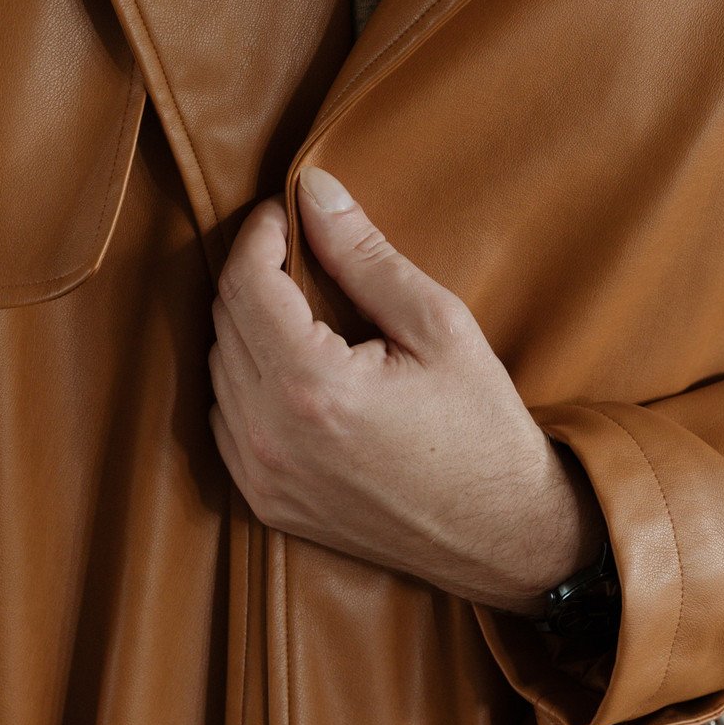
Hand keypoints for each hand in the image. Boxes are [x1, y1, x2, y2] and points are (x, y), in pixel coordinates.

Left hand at [207, 166, 605, 614]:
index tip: (286, 210)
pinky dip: (248, 381)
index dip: (260, 233)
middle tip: (299, 247)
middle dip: (256, 273)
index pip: (246, 283)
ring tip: (303, 306)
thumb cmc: (481, 427)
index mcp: (311, 387)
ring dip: (249, 326)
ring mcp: (261, 477)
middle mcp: (270, 436)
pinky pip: (227, 420)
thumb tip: (313, 190)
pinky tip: (296, 367)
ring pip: (219, 369)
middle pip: (225, 321)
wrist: (503, 533)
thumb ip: (365, 255)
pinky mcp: (265, 504)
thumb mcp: (438, 325)